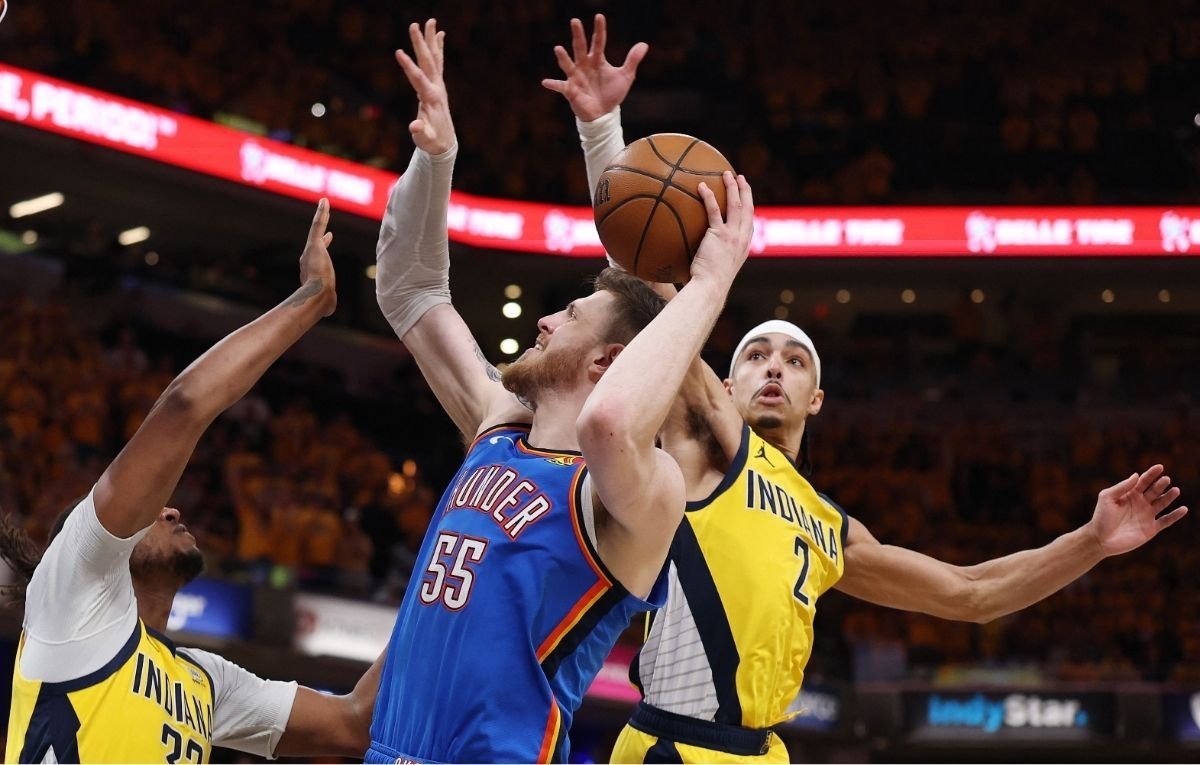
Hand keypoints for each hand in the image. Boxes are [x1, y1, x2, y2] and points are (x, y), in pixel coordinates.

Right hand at [298, 198, 335, 315]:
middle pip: (317, 239)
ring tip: (325, 203)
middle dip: (322, 226)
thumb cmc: (322, 302)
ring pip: (317, 228)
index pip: (319, 253)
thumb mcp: (328, 302)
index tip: (329, 236)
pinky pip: (318, 225)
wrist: (317, 296)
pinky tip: (325, 202)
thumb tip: (330, 312)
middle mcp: (308, 258)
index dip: (324, 244)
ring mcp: (311, 250)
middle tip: (325, 213)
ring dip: (322, 215)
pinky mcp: (314, 245)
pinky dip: (322, 213)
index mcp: (312, 269)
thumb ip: (328, 304)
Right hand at [395, 19, 455, 154]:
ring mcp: (439, 86)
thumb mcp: (424, 140)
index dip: (408, 66)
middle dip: (421, 43)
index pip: (418, 79)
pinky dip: (438, 48)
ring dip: (431, 40)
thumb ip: (420, 133)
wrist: (446, 144)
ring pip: (435, 58)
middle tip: (414, 24)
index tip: (398, 52)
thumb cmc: (432, 142)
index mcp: (431, 99)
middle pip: (428, 62)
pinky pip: (438, 63)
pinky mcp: (438, 86)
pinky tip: (440, 35)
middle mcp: (437, 89)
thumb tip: (414, 126)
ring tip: (430, 21)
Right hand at [541, 14, 648, 121]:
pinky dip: (553, 84)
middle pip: (580, 47)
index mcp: (597, 60)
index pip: (598, 42)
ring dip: (563, 58)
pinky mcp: (571, 90)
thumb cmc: (611, 94)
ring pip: (568, 64)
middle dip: (578, 35)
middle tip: (575, 21)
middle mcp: (584, 65)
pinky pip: (560, 86)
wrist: (603, 114)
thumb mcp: (626, 76)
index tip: (599, 16)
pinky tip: (545, 82)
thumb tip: (644, 44)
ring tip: (558, 49)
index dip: (599, 30)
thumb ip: (632, 60)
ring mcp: (576, 77)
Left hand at [689, 172, 753, 286]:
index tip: (746, 196)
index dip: (749, 207)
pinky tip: (702, 186)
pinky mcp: (720, 234)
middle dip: (746, 191)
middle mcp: (742, 239)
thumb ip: (712, 258)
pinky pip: (714, 210)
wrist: (710, 288)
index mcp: (743, 246)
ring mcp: (733, 236)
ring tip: (727, 174)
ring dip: (732, 187)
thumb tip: (694, 256)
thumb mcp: (716, 269)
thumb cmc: (709, 285)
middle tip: (741, 178)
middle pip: (748, 208)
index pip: (750, 222)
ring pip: (736, 205)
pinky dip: (709, 196)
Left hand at [1088, 464, 1186, 556]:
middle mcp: (1140, 503)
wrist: (1101, 540)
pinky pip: (1166, 521)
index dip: (1151, 474)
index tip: (1160, 467)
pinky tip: (1184, 509)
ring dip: (1169, 496)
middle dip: (1160, 484)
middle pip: (1154, 491)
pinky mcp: (1151, 529)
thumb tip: (1136, 475)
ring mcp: (1147, 516)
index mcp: (1130, 494)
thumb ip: (1122, 487)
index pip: (1143, 481)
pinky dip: (1175, 515)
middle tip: (1166, 479)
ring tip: (1175, 490)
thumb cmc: (1101, 517)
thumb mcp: (1107, 498)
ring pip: (1162, 503)